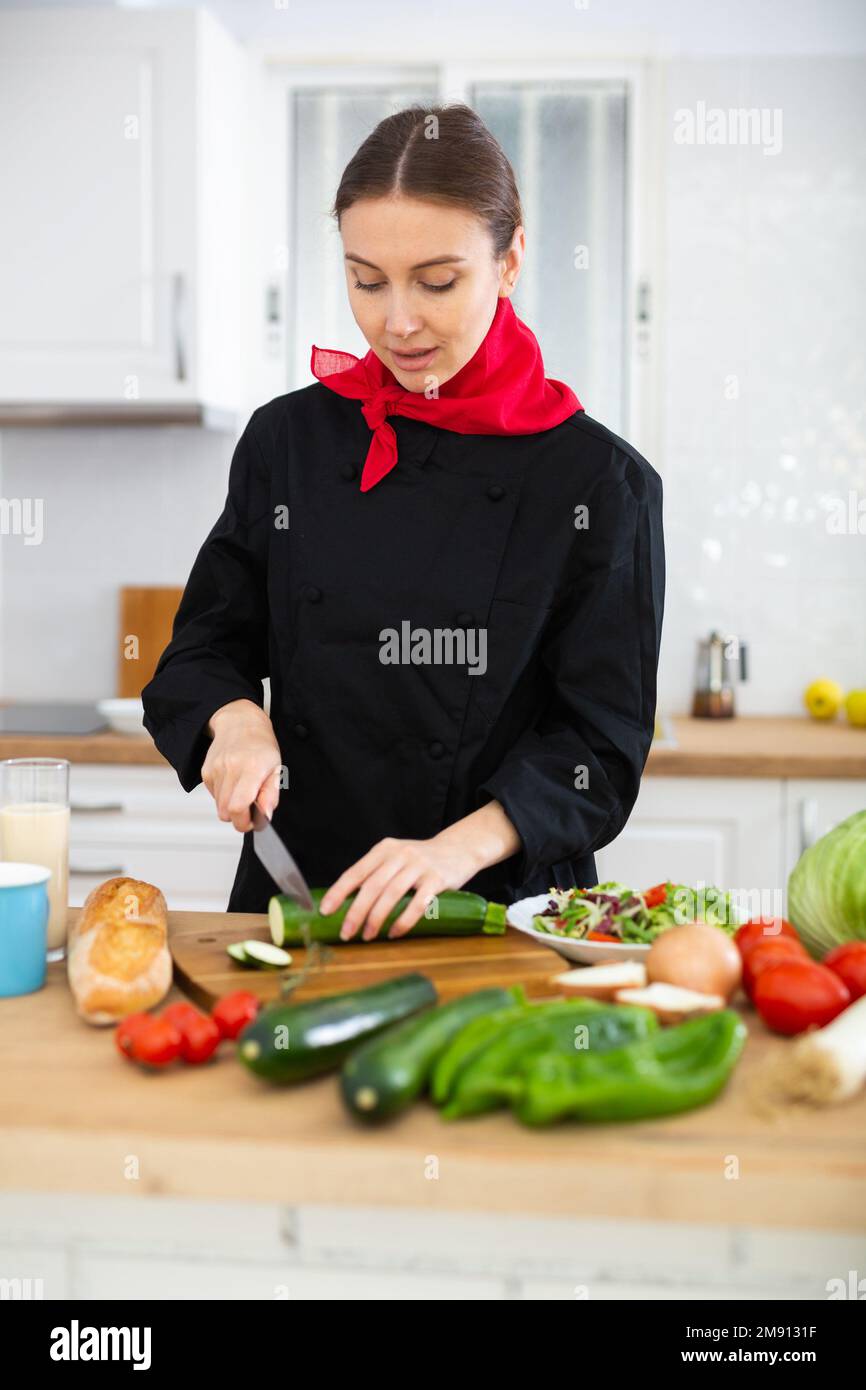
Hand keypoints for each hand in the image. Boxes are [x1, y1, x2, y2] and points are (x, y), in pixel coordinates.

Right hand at [201, 698, 281, 831]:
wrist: (240, 723)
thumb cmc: (262, 746)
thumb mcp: (276, 768)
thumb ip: (271, 794)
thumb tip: (266, 815)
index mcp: (251, 768)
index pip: (238, 807)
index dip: (245, 822)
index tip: (253, 822)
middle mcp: (230, 768)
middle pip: (225, 812)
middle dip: (238, 818)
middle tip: (251, 810)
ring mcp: (215, 770)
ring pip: (219, 807)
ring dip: (231, 806)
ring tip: (243, 791)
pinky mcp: (206, 772)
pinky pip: (213, 796)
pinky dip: (223, 796)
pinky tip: (233, 782)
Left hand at [319, 833, 479, 942]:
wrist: (459, 848)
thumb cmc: (421, 859)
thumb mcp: (396, 857)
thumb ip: (377, 873)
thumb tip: (347, 904)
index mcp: (384, 849)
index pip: (355, 872)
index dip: (338, 892)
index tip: (325, 911)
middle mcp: (400, 854)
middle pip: (372, 886)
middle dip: (355, 912)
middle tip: (346, 933)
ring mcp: (419, 866)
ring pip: (391, 895)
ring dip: (376, 919)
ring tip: (368, 936)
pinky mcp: (437, 879)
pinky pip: (417, 904)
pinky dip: (403, 921)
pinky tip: (394, 932)